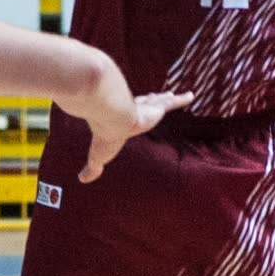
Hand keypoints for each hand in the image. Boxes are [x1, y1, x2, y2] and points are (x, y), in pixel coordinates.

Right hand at [75, 78, 191, 183]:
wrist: (111, 117)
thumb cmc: (105, 136)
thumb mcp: (98, 156)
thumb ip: (93, 167)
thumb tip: (82, 180)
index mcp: (121, 120)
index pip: (128, 115)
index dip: (132, 112)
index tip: (134, 109)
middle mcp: (133, 110)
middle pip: (144, 105)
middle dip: (150, 101)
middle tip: (156, 98)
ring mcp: (146, 108)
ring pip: (159, 102)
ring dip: (166, 99)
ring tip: (173, 95)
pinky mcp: (157, 108)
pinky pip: (172, 103)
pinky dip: (182, 100)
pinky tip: (192, 95)